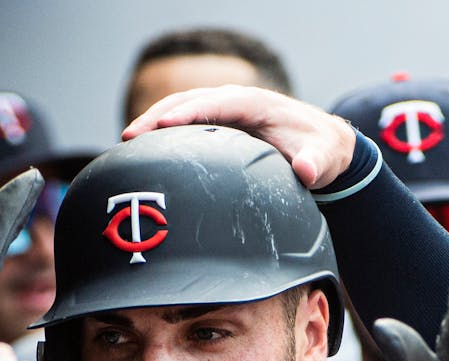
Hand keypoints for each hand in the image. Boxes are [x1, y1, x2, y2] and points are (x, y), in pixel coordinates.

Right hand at [123, 85, 354, 189]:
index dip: (187, 113)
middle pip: (190, 101)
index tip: (162, 125)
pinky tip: (144, 150)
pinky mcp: (218, 122)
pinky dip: (163, 130)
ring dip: (154, 122)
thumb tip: (306, 171)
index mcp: (255, 104)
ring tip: (126, 142)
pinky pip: (186, 121)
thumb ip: (315, 164)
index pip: (215, 104)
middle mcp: (235, 101)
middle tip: (129, 136)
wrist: (322, 144)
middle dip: (158, 116)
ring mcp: (224, 109)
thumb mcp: (323, 159)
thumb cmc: (319, 151)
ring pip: (182, 108)